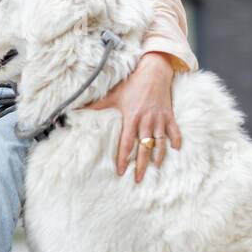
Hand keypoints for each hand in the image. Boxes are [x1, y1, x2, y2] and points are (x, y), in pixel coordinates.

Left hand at [76, 52, 181, 181]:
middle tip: (138, 179)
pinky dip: (176, 140)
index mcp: (132, 118)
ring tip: (155, 167)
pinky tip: (176, 149)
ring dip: (158, 156)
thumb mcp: (113, 95)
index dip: (123, 158)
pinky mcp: (169, 115)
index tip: (121, 172)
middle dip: (141, 165)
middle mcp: (146, 121)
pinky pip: (174, 131)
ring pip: (160, 143)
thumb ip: (96, 106)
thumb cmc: (132, 84)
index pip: (126, 143)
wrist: (154, 71)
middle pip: (144, 148)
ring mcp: (159, 119)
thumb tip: (75, 110)